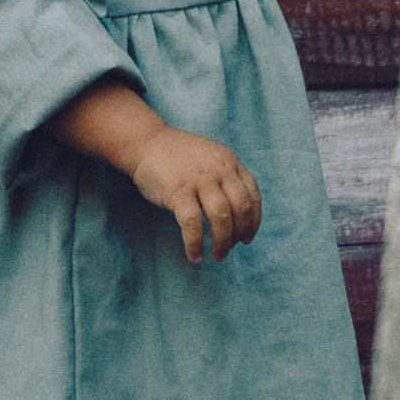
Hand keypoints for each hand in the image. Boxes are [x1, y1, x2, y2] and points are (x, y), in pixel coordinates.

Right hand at [130, 122, 261, 264]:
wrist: (145, 142)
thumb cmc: (177, 157)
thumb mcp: (211, 159)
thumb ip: (225, 179)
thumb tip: (236, 217)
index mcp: (229, 163)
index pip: (253, 196)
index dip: (254, 221)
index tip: (247, 238)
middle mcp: (219, 170)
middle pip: (241, 209)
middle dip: (239, 235)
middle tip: (230, 250)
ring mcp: (199, 180)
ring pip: (221, 218)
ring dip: (222, 243)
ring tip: (218, 256)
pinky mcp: (178, 191)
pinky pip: (193, 224)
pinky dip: (195, 244)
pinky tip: (195, 256)